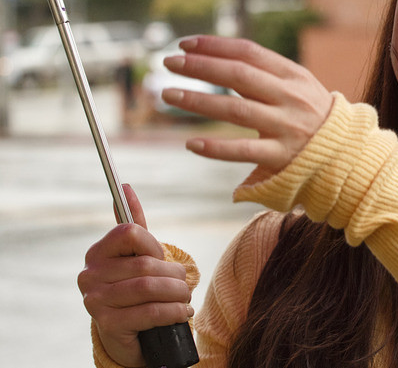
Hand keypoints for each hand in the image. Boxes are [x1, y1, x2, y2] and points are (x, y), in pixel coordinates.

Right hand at [78, 185, 192, 366]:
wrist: (130, 333)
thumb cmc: (137, 287)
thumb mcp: (137, 255)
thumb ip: (135, 223)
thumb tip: (125, 186)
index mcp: (97, 253)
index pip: (130, 233)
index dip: (154, 244)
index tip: (163, 257)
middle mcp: (89, 276)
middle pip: (145, 264)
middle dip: (174, 274)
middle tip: (185, 284)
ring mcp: (95, 301)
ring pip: (149, 287)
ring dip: (178, 293)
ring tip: (185, 298)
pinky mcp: (107, 325)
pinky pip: (150, 312)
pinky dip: (174, 312)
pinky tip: (182, 312)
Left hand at [161, 35, 332, 171]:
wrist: (346, 151)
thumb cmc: (311, 113)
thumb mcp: (297, 84)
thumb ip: (263, 72)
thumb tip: (216, 56)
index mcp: (293, 75)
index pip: (249, 53)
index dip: (215, 46)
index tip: (185, 44)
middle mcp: (290, 98)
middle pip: (239, 76)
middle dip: (201, 67)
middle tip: (169, 63)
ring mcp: (286, 127)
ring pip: (236, 111)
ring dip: (199, 101)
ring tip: (169, 94)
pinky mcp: (281, 157)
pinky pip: (244, 151)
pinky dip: (216, 148)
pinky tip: (191, 143)